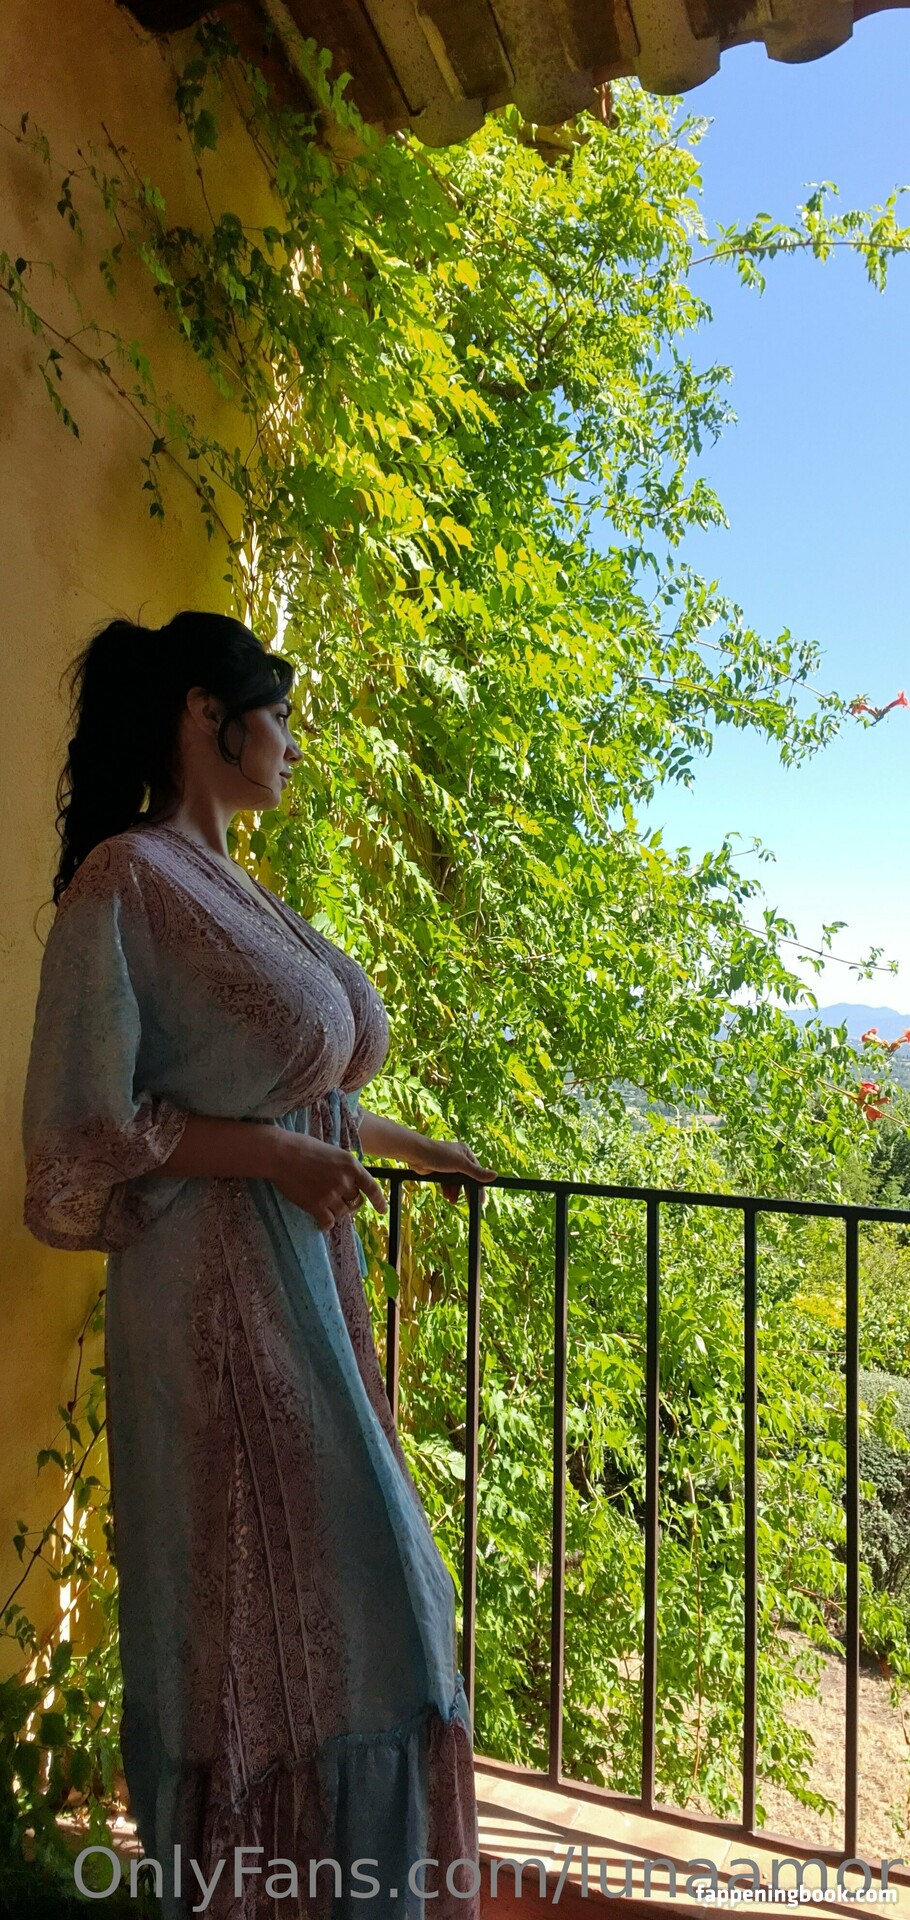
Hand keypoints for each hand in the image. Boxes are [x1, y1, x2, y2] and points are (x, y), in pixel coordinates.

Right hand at [271, 1131, 387, 1231]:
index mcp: (350, 1164)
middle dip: (349, 1201)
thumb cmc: (303, 1148)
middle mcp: (344, 1180)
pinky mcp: (316, 1205)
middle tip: (337, 1198)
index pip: (371, 1186)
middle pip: (356, 1201)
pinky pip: (328, 1222)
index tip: (383, 1210)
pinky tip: (321, 1220)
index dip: (379, 1200)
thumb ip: (344, 1168)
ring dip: (336, 1211)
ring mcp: (331, 1194)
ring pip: (342, 1212)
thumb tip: (349, 1183)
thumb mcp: (332, 1152)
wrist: (281, 1154)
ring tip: (325, 1204)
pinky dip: (326, 1223)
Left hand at [411, 1138, 497, 1205]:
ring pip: (456, 1182)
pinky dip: (447, 1190)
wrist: (416, 1154)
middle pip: (467, 1178)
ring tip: (452, 1200)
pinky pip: (447, 1183)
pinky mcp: (439, 1170)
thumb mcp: (460, 1164)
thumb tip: (495, 1176)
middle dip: (465, 1191)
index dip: (479, 1186)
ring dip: (455, 1192)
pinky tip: (446, 1196)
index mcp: (466, 1152)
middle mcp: (458, 1157)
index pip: (477, 1172)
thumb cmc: (438, 1154)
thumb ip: (477, 1172)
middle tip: (469, 1203)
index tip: (481, 1200)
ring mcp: (449, 1164)